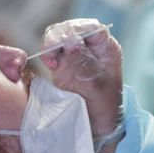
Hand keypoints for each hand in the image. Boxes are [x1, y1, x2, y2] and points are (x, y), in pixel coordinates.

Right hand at [40, 19, 123, 152]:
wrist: (96, 125)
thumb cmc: (104, 104)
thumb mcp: (96, 85)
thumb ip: (84, 62)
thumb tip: (72, 41)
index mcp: (106, 48)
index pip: (92, 28)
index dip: (78, 30)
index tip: (67, 42)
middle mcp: (91, 47)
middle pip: (72, 28)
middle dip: (61, 36)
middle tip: (54, 51)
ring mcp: (76, 54)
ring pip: (59, 36)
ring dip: (51, 43)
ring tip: (51, 60)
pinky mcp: (63, 63)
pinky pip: (51, 49)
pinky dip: (47, 52)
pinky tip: (49, 63)